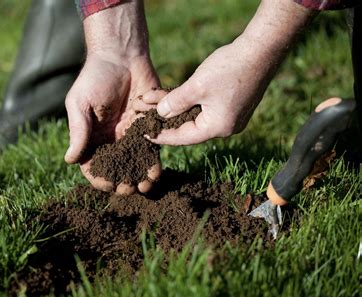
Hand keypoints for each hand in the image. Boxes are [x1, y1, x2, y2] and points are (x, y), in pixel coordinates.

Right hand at [64, 54, 160, 194]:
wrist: (121, 55)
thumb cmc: (95, 77)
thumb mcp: (80, 103)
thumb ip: (78, 131)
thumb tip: (70, 160)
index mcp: (90, 136)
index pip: (92, 164)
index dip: (99, 177)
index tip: (107, 184)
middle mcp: (110, 138)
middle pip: (116, 168)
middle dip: (122, 181)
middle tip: (129, 189)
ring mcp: (129, 133)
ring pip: (135, 162)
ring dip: (140, 176)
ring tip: (146, 186)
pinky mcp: (147, 125)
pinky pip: (151, 147)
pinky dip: (153, 161)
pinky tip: (156, 171)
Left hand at [144, 0, 313, 144]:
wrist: (261, 50)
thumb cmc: (229, 68)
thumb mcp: (196, 87)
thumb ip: (175, 102)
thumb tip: (160, 114)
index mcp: (217, 128)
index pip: (183, 138)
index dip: (161, 135)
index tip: (144, 134)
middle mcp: (225, 127)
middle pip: (188, 127)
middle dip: (165, 119)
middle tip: (144, 117)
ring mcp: (230, 116)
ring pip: (195, 116)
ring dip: (175, 107)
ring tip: (154, 101)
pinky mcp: (232, 104)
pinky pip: (204, 108)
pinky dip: (188, 102)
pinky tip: (173, 95)